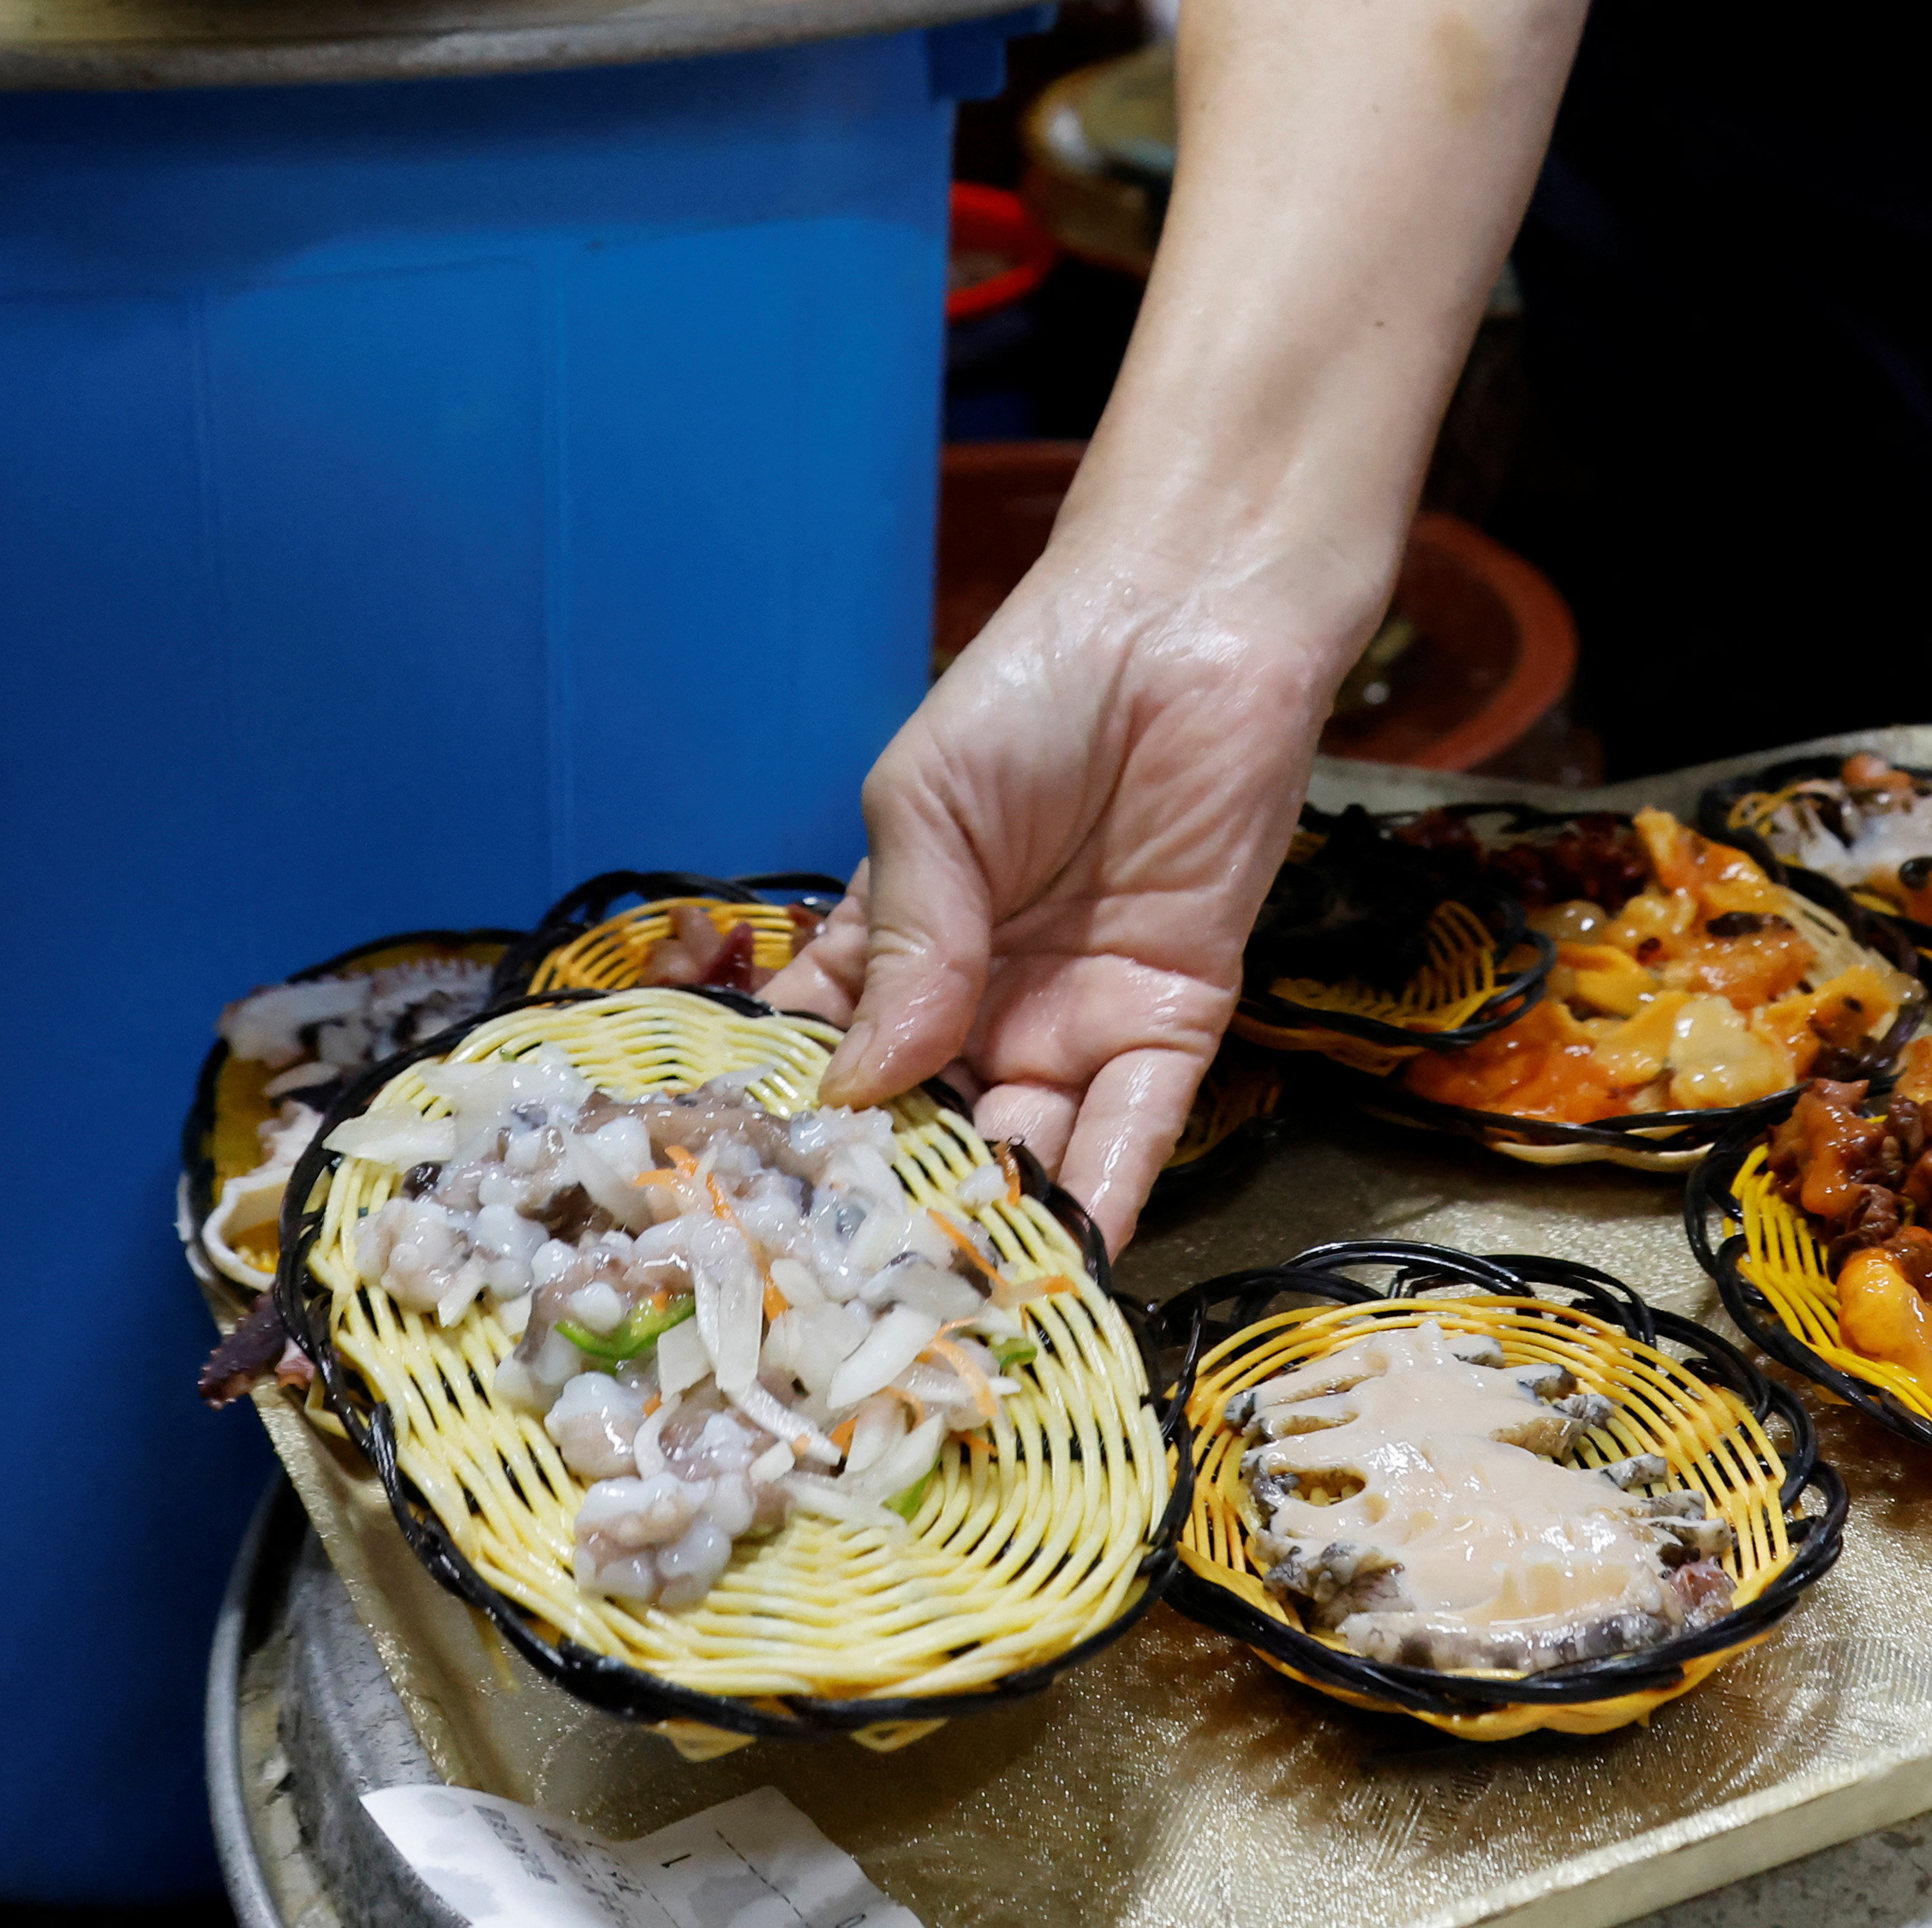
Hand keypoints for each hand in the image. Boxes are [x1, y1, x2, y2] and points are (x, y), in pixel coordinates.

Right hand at [770, 539, 1348, 1247]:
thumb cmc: (1035, 688)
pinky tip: (1065, 1264)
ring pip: (1028, 1149)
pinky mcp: (1174, 1018)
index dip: (794, 1126)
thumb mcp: (926, 808)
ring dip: (994, 1224)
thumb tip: (859, 1082)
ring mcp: (1075, 1017)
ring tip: (948, 1308)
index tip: (743, 1208)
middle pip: (929, 1128)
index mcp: (899, 945)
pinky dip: (1103, 1194)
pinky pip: (1135, 1125)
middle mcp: (982, 1002)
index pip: (832, 1057)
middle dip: (893, 1206)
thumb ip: (902, 945)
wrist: (1188, 623)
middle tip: (843, 1293)